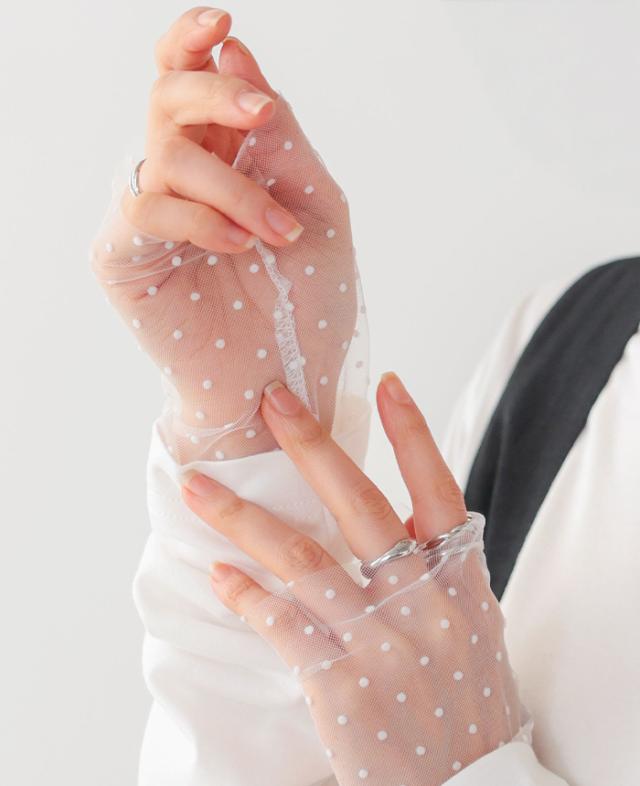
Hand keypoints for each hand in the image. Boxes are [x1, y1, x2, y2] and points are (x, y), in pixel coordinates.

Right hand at [90, 7, 361, 462]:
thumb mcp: (317, 206)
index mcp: (225, 156)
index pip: (188, 77)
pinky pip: (147, 207)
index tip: (223, 19)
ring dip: (231, 184)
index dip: (193, 40)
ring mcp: (149, 216)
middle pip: (167, 95)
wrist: (287, 379)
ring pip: (163, 151)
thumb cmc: (307, 301)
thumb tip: (234, 49)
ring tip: (275, 233)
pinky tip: (237, 245)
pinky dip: (199, 219)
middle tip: (260, 115)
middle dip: (214, 93)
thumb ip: (281, 135)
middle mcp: (181, 177)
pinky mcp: (125, 257)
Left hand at [181, 373, 525, 785]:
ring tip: (197, 488)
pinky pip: (281, 625)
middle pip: (361, 505)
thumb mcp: (476, 626)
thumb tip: (409, 518)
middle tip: (272, 402)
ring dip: (243, 518)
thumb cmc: (469, 702)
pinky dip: (246, 595)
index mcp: (461, 582)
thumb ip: (443, 568)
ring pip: (302, 558)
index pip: (439, 490)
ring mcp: (381, 641)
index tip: (386, 384)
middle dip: (313, 446)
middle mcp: (422, 601)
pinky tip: (217, 574)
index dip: (414, 434)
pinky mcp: (341, 684)